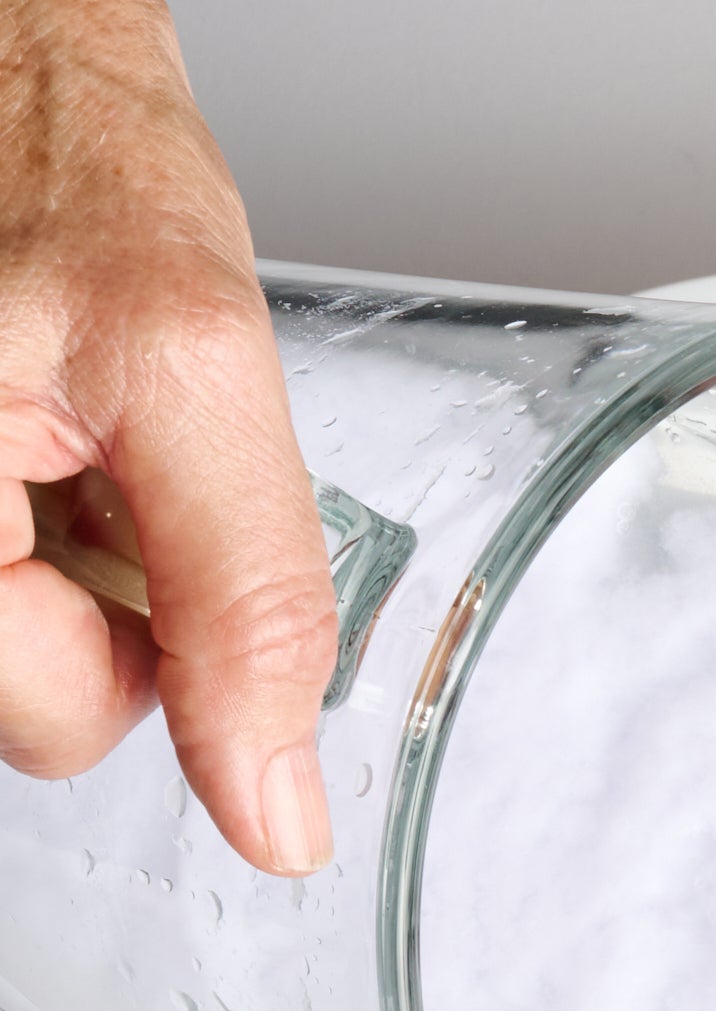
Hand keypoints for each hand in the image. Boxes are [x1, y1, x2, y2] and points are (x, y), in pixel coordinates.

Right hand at [0, 0, 333, 872]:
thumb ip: (247, 607)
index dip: (148, 650)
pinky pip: (13, 573)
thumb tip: (275, 816)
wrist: (2, 58)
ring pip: (27, 644)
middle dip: (108, 601)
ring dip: (80, 557)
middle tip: (111, 455)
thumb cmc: (57, 155)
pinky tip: (50, 434)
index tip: (156, 523)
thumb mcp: (191, 375)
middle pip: (36, 700)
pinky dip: (52, 520)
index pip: (57, 724)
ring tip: (77, 428)